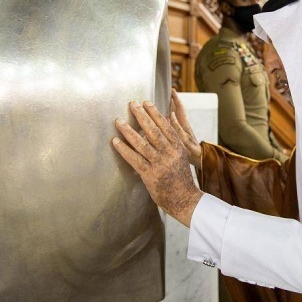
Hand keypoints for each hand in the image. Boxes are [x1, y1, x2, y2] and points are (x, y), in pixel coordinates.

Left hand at [113, 100, 202, 226]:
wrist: (185, 199)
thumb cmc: (180, 177)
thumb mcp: (181, 157)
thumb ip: (172, 143)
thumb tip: (160, 127)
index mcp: (178, 147)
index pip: (165, 126)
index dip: (154, 113)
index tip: (145, 102)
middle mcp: (170, 153)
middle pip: (153, 131)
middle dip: (141, 116)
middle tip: (132, 104)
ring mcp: (160, 164)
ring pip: (142, 143)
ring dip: (128, 131)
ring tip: (118, 121)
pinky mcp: (150, 175)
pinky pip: (134, 159)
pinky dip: (124, 150)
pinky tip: (116, 142)